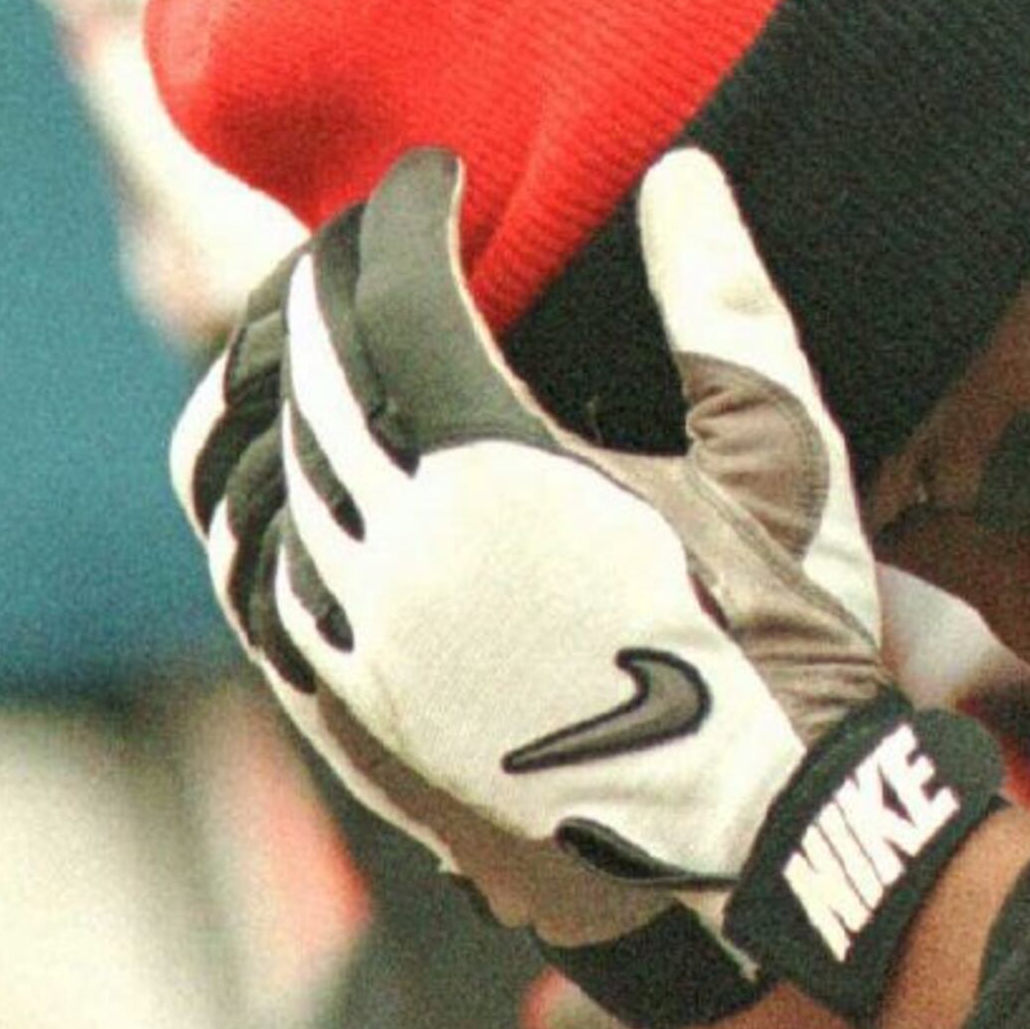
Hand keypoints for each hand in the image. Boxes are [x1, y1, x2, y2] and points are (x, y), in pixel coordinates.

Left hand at [173, 145, 1002, 1024]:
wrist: (760, 854)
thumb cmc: (787, 653)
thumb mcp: (784, 466)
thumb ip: (724, 308)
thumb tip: (678, 173)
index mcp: (490, 470)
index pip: (388, 285)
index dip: (407, 210)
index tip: (443, 184)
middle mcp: (391, 553)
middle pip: (297, 366)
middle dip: (329, 282)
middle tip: (381, 246)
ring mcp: (352, 647)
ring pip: (242, 475)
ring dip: (268, 392)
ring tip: (320, 351)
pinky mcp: (346, 721)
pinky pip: (251, 589)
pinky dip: (256, 511)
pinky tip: (303, 485)